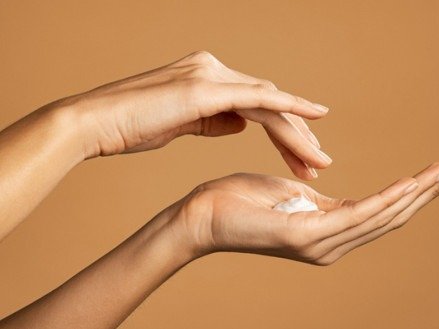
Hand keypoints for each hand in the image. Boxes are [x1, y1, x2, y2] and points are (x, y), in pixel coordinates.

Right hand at [54, 51, 330, 179]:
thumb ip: (215, 119)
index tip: (302, 156)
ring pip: (270, 103)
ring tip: (318, 162)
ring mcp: (211, 75)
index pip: (258, 104)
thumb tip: (242, 124)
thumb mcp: (182, 122)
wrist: (94, 122)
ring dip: (297, 134)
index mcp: (208, 77)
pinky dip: (289, 108)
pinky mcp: (206, 88)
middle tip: (319, 163)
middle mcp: (214, 69)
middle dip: (297, 136)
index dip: (283, 131)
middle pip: (270, 103)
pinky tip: (315, 118)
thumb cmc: (131, 126)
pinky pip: (259, 98)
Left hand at [173, 161, 438, 264]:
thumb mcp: (289, 196)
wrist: (202, 216)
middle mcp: (332, 244)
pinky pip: (356, 214)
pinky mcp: (306, 235)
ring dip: (418, 193)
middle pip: (392, 216)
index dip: (415, 192)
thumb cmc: (240, 201)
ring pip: (382, 216)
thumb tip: (325, 194)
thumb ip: (316, 200)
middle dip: (429, 192)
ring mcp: (321, 243)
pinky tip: (410, 184)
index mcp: (329, 232)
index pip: (382, 212)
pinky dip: (387, 199)